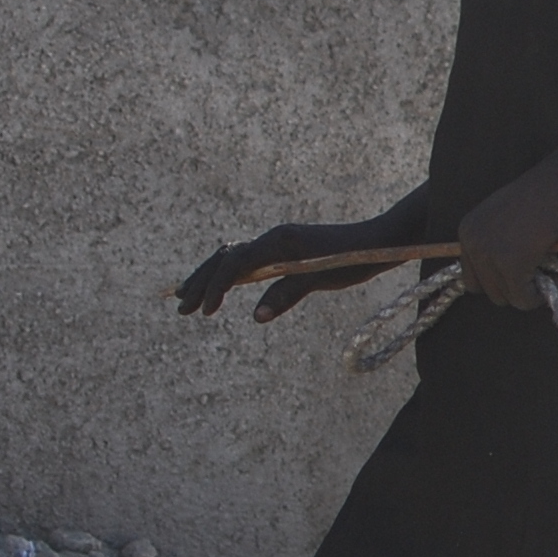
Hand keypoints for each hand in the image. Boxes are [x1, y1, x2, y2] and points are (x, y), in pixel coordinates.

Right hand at [176, 217, 415, 322]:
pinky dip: (227, 275)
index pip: (234, 263)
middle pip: (224, 258)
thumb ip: (287, 294)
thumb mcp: (321, 278)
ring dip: (208, 277)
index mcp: (277, 242)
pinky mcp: (283, 251)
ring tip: (186, 299)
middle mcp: (272, 239)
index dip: (215, 288)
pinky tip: (220, 289)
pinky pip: (247, 261)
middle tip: (180, 308)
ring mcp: (276, 244)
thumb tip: (256, 317)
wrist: (377, 241)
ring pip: (232, 258)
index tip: (204, 313)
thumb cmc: (353, 259)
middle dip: (200, 282)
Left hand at [458, 174, 557, 310]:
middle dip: (510, 288)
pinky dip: (536, 297)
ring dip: (526, 293)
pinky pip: (522, 299)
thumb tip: (499, 276)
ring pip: (504, 297)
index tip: (517, 276)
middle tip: (535, 276)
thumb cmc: (541, 197)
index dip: (496, 280)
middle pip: (484, 290)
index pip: (471, 275)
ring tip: (547, 276)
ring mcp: (490, 255)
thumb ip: (495, 241)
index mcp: (468, 230)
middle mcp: (473, 243)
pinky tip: (553, 281)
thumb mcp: (504, 216)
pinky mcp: (511, 266)